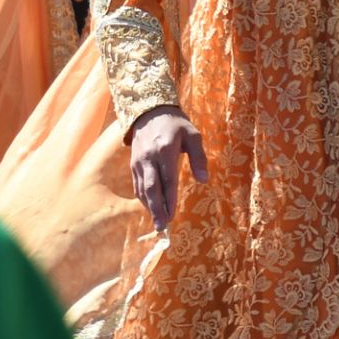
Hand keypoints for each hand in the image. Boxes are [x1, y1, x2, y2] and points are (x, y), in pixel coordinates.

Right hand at [129, 106, 207, 230]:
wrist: (150, 111)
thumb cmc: (175, 125)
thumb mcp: (192, 135)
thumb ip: (199, 157)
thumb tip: (204, 180)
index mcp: (165, 150)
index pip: (168, 180)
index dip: (170, 199)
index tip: (173, 216)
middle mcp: (149, 158)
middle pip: (151, 188)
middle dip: (156, 209)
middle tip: (161, 226)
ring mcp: (139, 161)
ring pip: (142, 188)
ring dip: (149, 207)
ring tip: (157, 222)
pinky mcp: (133, 163)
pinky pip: (137, 184)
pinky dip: (143, 198)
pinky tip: (150, 207)